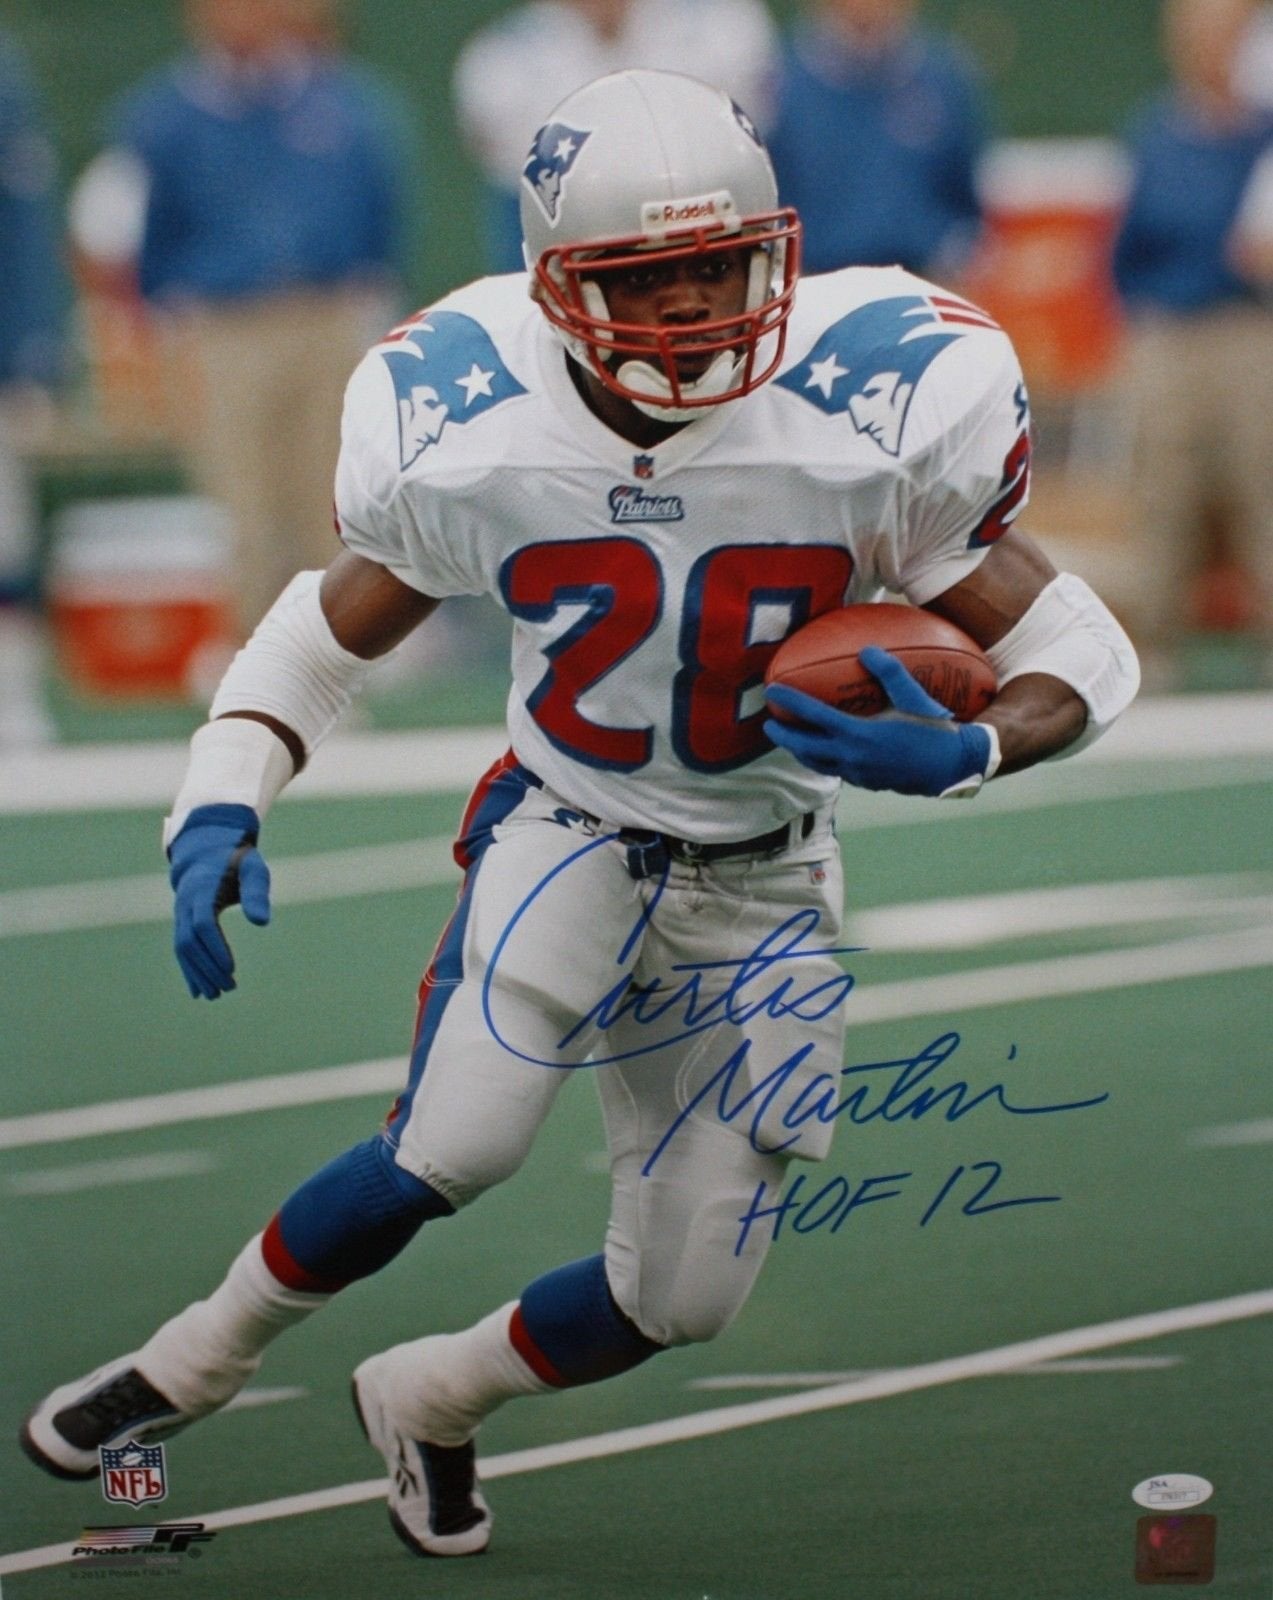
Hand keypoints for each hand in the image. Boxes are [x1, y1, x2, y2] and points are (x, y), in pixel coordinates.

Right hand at [168, 804, 270, 998]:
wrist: (208, 848)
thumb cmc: (237, 859)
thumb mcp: (253, 869)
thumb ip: (257, 892)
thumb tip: (262, 922)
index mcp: (201, 889)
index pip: (203, 925)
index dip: (216, 948)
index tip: (231, 969)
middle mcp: (185, 903)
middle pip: (189, 942)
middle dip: (207, 967)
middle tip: (229, 988)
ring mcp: (180, 913)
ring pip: (182, 949)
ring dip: (197, 973)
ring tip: (216, 995)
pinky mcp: (182, 921)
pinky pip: (182, 948)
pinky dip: (189, 970)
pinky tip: (200, 991)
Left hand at [764, 646, 993, 796]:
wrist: (952, 766)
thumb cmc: (934, 728)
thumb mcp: (912, 695)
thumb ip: (888, 670)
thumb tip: (866, 649)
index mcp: (858, 734)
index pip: (814, 715)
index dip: (790, 702)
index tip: (772, 691)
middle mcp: (852, 757)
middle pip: (805, 748)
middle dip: (783, 737)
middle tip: (769, 725)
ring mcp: (858, 773)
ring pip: (819, 763)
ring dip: (801, 752)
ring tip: (793, 741)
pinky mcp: (867, 783)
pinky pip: (837, 770)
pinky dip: (824, 760)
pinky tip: (828, 751)